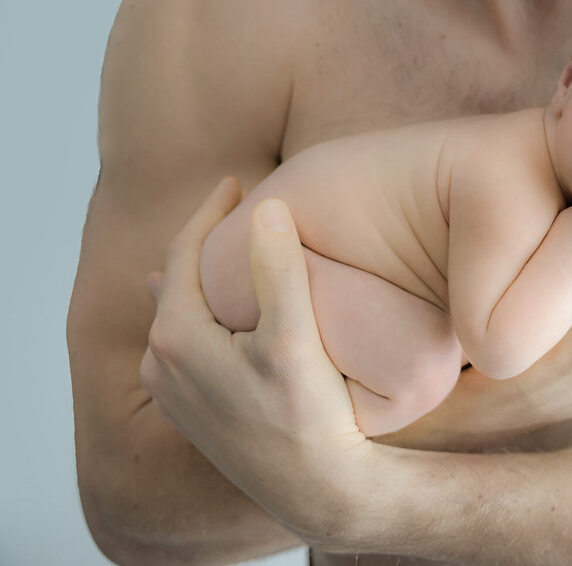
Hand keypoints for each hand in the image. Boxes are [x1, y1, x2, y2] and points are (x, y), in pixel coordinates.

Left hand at [139, 177, 367, 542]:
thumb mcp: (295, 338)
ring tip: (229, 251)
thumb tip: (266, 208)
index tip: (238, 180)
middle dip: (206, 240)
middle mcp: (159, 363)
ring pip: (179, 312)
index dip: (211, 210)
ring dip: (204, 277)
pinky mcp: (192, 409)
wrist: (313, 489)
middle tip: (239, 207)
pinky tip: (217, 314)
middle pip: (176, 280)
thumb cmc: (307, 416)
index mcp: (175, 337)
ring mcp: (172, 390)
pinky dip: (204, 313)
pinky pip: (185, 342)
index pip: (184, 252)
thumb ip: (278, 270)